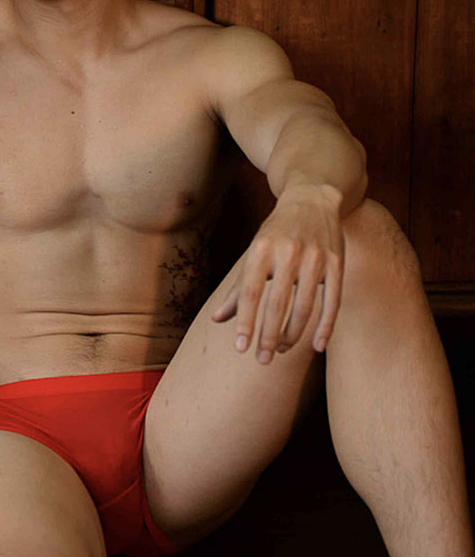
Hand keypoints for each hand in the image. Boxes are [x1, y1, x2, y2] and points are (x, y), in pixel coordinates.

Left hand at [211, 184, 344, 362]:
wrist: (312, 197)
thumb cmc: (277, 232)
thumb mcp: (255, 252)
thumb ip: (239, 289)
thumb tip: (218, 320)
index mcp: (262, 248)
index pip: (251, 292)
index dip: (246, 322)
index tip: (241, 348)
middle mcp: (289, 251)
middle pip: (277, 303)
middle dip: (269, 335)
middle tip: (263, 359)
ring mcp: (316, 257)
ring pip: (305, 305)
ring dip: (293, 333)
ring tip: (281, 350)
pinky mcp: (337, 262)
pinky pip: (332, 300)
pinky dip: (326, 325)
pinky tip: (317, 346)